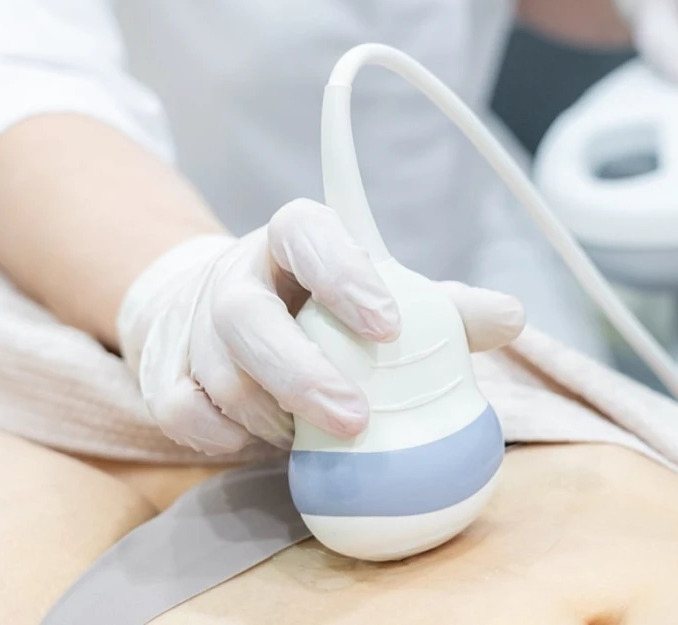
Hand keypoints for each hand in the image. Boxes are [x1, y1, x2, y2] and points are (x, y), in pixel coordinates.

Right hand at [116, 199, 525, 455]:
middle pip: (246, 317)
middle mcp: (237, 275)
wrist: (224, 311)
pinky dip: (223, 437)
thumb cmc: (328, 307)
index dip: (343, 274)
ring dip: (272, 416)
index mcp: (294, 238)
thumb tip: (512, 316)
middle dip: (302, 373)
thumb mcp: (385, 295)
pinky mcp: (165, 372)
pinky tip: (262, 445)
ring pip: (218, 372)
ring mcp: (193, 324)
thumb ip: (445, 308)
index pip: (306, 232)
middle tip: (356, 419)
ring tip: (317, 436)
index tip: (389, 325)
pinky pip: (181, 411)